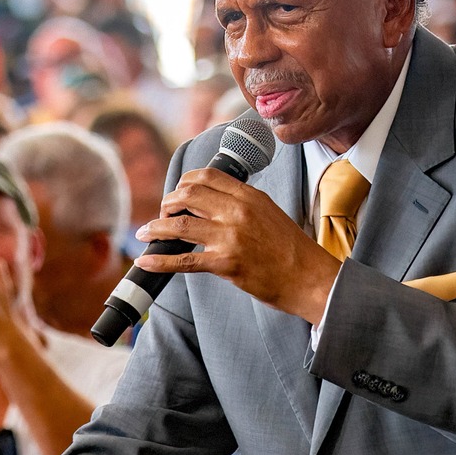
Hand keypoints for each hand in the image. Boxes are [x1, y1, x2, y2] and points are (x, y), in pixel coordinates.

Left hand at [136, 168, 342, 323]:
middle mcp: (237, 211)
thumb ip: (242, 204)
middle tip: (162, 214)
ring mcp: (230, 236)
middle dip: (167, 203)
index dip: (183, 182)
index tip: (176, 193)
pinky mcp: (225, 263)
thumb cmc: (291, 250)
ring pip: (179, 224)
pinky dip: (159, 261)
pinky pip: (183, 260)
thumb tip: (212, 203)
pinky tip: (145, 263)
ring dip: (156, 228)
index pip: (206, 176)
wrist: (310, 278)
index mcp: (249, 196)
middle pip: (187, 194)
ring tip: (145, 233)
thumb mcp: (269, 213)